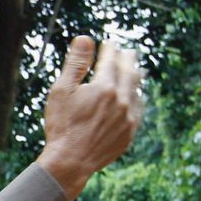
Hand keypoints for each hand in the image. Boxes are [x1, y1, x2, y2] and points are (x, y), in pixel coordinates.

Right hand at [36, 36, 144, 199]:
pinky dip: (137, 99)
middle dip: (128, 60)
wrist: (71, 161)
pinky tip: (134, 98)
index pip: (112, 60)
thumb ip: (76, 63)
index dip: (110, 50)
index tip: (109, 44)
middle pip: (130, 72)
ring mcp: (128, 118)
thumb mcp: (62, 91)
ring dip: (136, 78)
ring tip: (136, 70)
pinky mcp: (129, 133)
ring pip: (137, 91)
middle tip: (128, 52)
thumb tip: (85, 38)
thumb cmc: (62, 125)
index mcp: (104, 87)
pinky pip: (138, 110)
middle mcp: (121, 100)